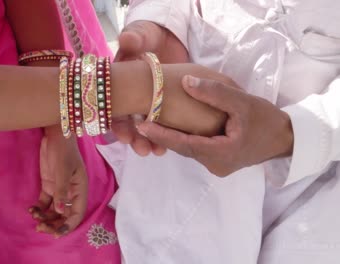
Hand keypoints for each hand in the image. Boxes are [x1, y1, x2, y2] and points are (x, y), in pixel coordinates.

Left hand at [29, 127, 87, 237]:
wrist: (55, 134)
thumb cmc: (63, 150)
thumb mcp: (62, 169)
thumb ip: (61, 191)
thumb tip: (61, 211)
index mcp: (79, 190)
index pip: (76, 213)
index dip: (68, 225)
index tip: (56, 233)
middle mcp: (71, 193)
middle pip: (64, 215)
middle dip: (54, 223)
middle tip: (40, 228)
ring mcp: (59, 189)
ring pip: (54, 210)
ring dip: (45, 217)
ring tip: (34, 217)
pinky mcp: (49, 185)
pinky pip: (45, 202)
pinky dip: (39, 208)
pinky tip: (31, 209)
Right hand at [113, 20, 189, 155]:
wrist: (169, 38)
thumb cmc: (148, 36)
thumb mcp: (142, 35)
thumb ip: (134, 37)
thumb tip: (125, 39)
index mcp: (118, 83)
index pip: (111, 106)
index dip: (116, 122)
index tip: (123, 136)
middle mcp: (128, 96)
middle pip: (126, 122)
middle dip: (133, 138)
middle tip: (143, 149)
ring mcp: (145, 103)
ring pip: (142, 127)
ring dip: (148, 141)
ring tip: (157, 151)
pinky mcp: (162, 107)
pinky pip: (160, 125)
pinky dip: (163, 136)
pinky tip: (168, 145)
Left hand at [137, 76, 293, 176]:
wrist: (286, 138)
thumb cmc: (266, 120)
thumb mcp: (243, 102)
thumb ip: (214, 93)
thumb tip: (186, 81)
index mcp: (220, 153)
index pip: (184, 144)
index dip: (161, 134)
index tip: (141, 125)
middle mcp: (214, 164)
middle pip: (183, 148)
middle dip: (162, 135)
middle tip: (140, 119)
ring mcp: (216, 165)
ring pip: (188, 149)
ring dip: (172, 136)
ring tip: (150, 120)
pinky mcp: (218, 161)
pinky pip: (196, 149)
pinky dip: (184, 138)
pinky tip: (173, 125)